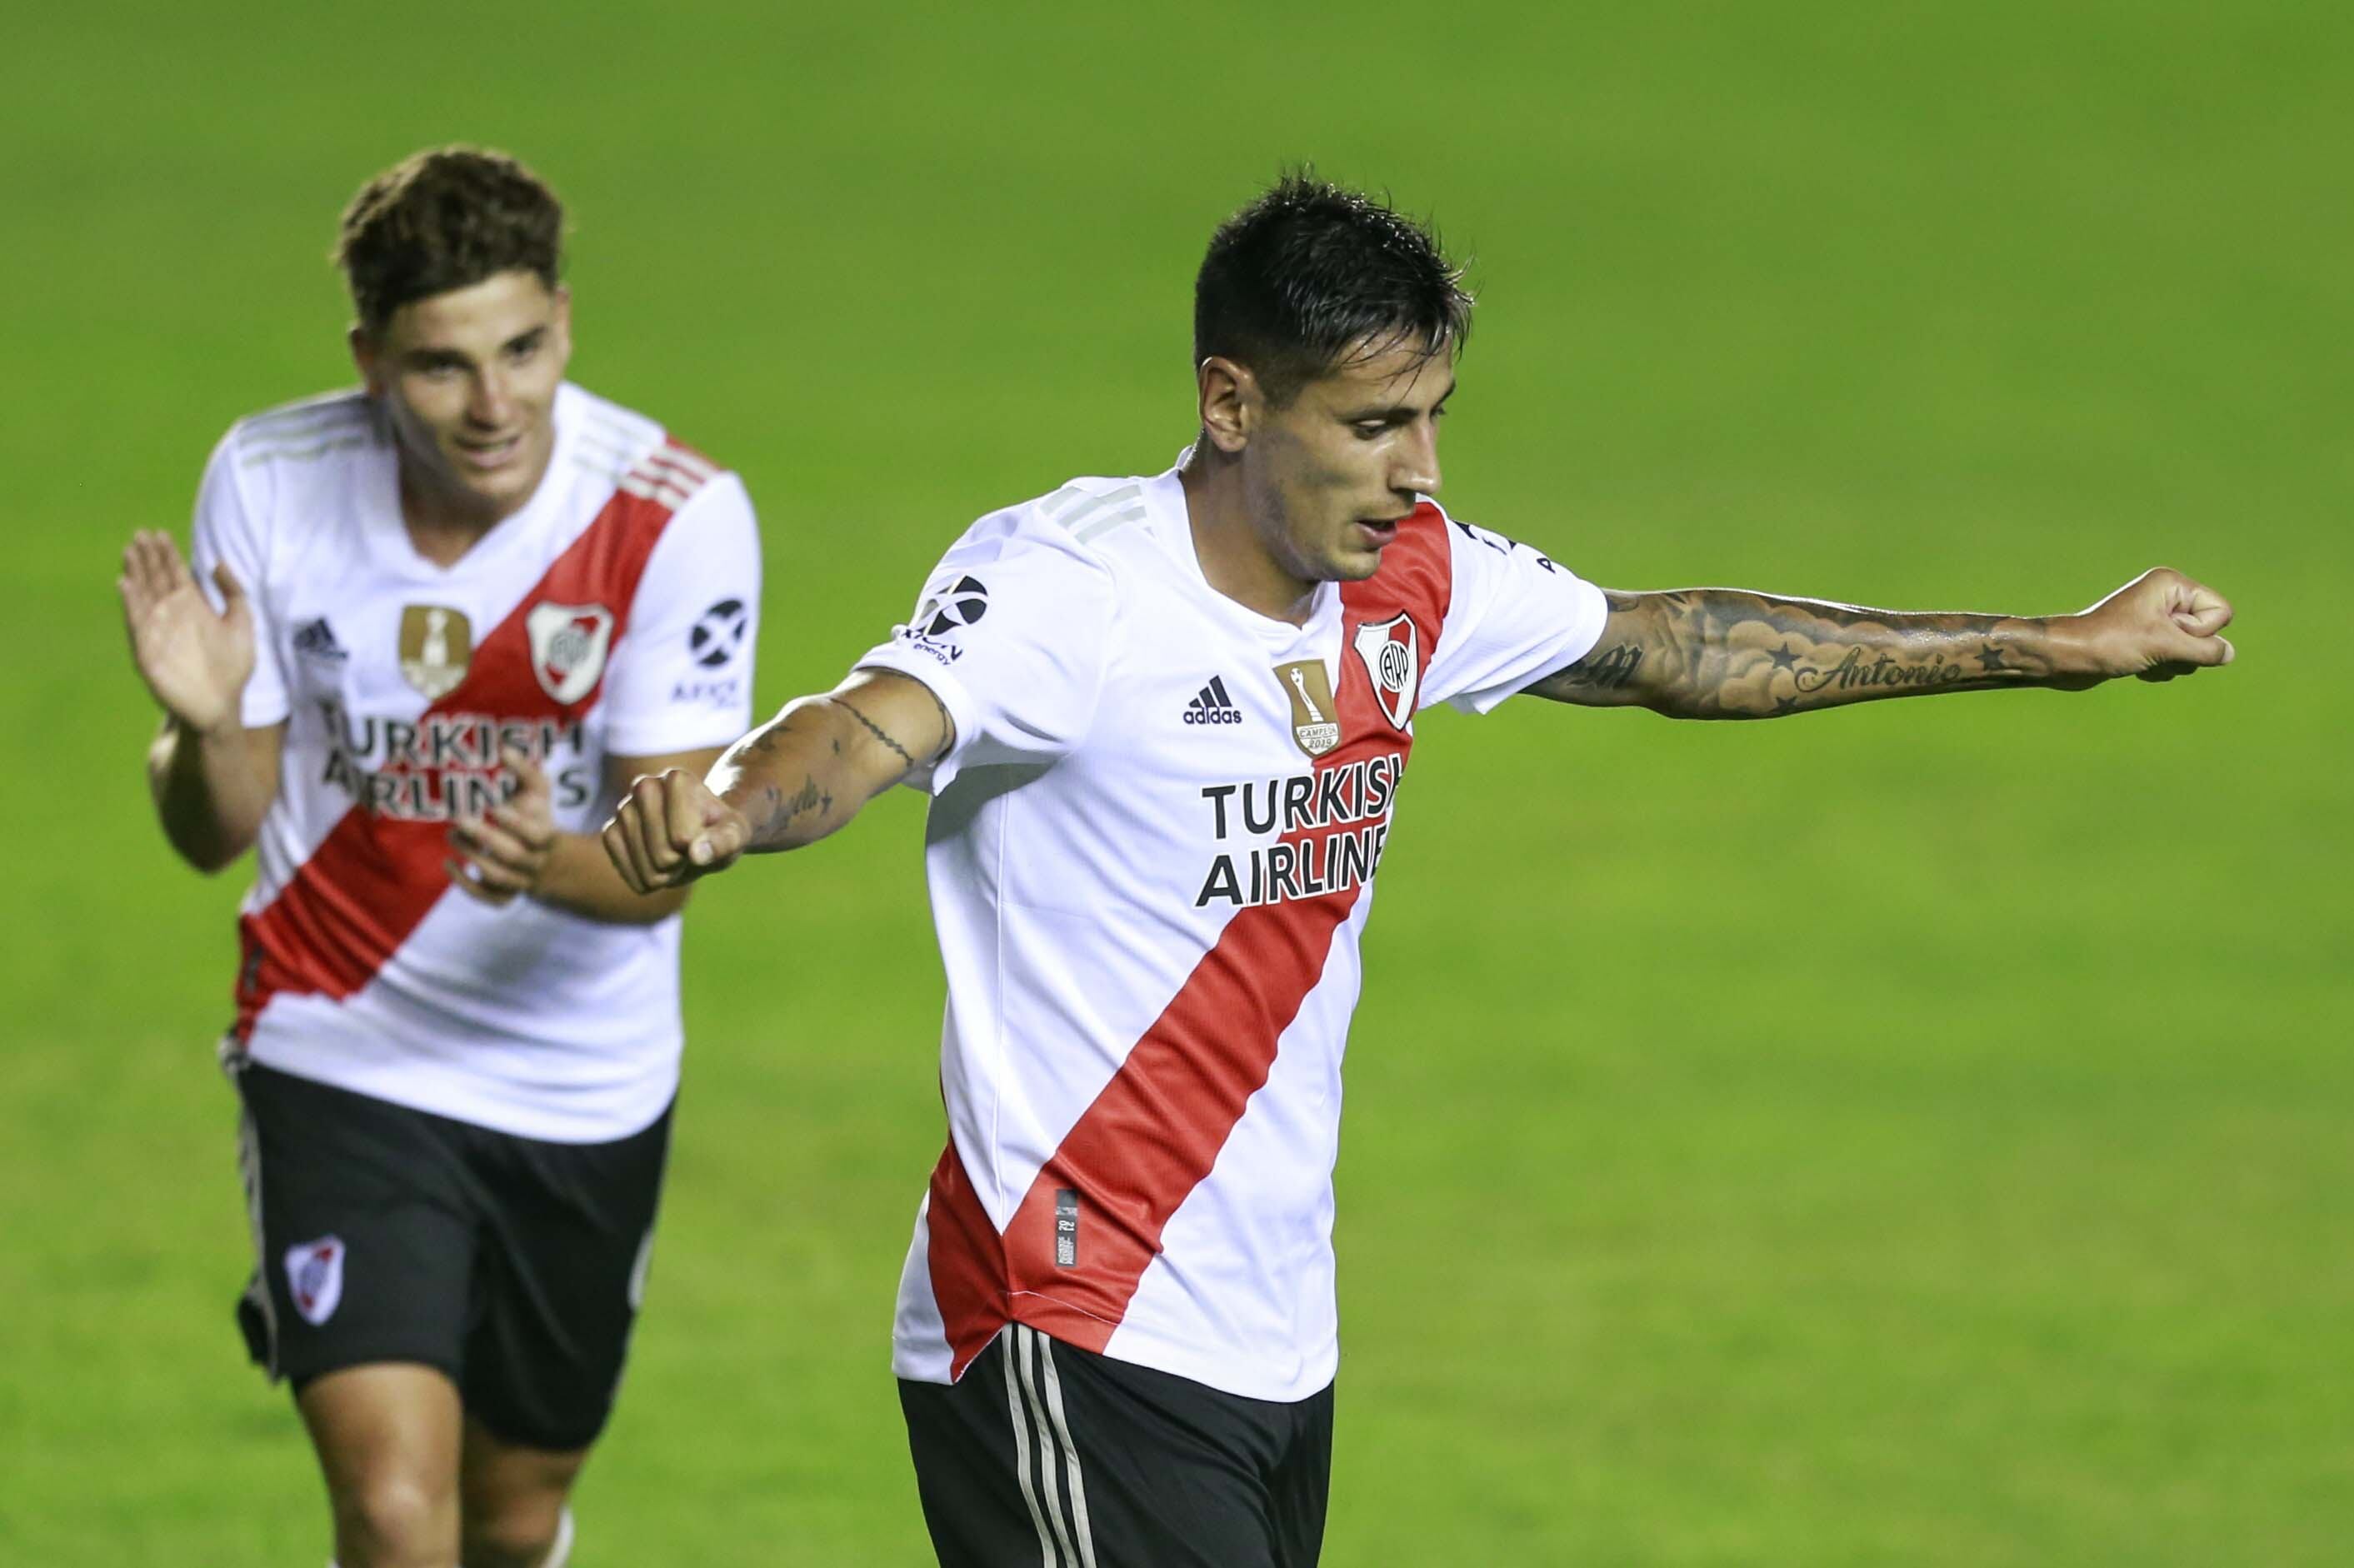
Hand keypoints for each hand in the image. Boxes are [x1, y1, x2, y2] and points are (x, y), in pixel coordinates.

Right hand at [119, 530, 255, 732]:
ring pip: (143, 595)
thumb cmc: (232, 668)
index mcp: (193, 607)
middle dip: (147, 557)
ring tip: (130, 550)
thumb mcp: (242, 625)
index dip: (167, 554)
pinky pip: (137, 622)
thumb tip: (219, 562)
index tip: (160, 533)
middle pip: (156, 579)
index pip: (176, 573)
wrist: (221, 706)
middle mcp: (172, 614)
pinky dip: (130, 603)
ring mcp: (158, 630)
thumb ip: (234, 594)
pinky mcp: (148, 648)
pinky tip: (125, 583)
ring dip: (135, 573)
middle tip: (139, 534)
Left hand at [447, 747, 557, 905]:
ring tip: (451, 835)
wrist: (548, 859)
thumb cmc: (536, 816)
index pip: (536, 834)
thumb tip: (503, 748)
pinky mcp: (504, 895)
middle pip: (513, 856)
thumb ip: (523, 770)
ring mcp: (520, 881)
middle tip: (459, 819)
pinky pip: (487, 897)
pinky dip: (465, 885)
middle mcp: (535, 862)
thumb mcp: (537, 791)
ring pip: (499, 877)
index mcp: (546, 836)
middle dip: (485, 838)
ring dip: (472, 857)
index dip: (515, 824)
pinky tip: (449, 864)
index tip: (492, 807)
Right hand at [602, 767, 749, 893]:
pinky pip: (625, 870)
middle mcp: (644, 785)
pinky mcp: (610, 831)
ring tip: (675, 855)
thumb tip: (696, 854)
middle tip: (689, 850)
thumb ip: (724, 842)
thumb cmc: (719, 830)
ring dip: (665, 875)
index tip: (704, 836)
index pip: (683, 838)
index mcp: (677, 779)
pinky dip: (645, 879)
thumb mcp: (735, 835)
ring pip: (647, 868)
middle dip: (682, 864)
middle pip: (663, 855)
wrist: (700, 832)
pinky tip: (656, 864)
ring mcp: (624, 809)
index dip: (699, 848)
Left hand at [2062, 568, 2235, 684]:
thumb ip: (2205, 650)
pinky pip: (2175, 660)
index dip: (2199, 631)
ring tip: (2142, 658)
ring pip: (2193, 651)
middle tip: (2150, 647)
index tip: (2165, 632)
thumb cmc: (2110, 643)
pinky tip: (2136, 668)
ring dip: (2171, 663)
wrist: (2066, 658)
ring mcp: (2157, 620)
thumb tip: (2228, 654)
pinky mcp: (2147, 641)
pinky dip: (2160, 669)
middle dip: (2184, 650)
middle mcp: (2166, 598)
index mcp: (2172, 584)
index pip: (2220, 611)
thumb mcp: (2164, 646)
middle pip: (2208, 633)